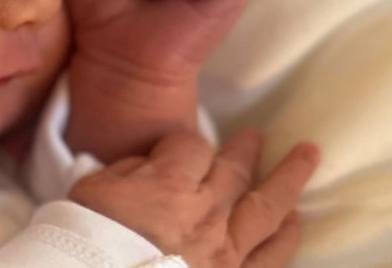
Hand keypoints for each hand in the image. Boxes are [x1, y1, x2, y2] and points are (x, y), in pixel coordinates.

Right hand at [69, 130, 319, 267]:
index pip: (190, 146)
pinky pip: (270, 258)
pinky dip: (286, 237)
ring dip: (289, 179)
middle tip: (257, 136)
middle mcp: (206, 213)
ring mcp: (225, 252)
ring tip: (305, 158)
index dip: (184, 144)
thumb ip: (128, 172)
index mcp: (169, 184)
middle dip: (245, 150)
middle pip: (234, 170)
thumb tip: (150, 166)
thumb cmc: (86, 241)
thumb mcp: (90, 191)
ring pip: (268, 208)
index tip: (178, 148)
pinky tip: (294, 222)